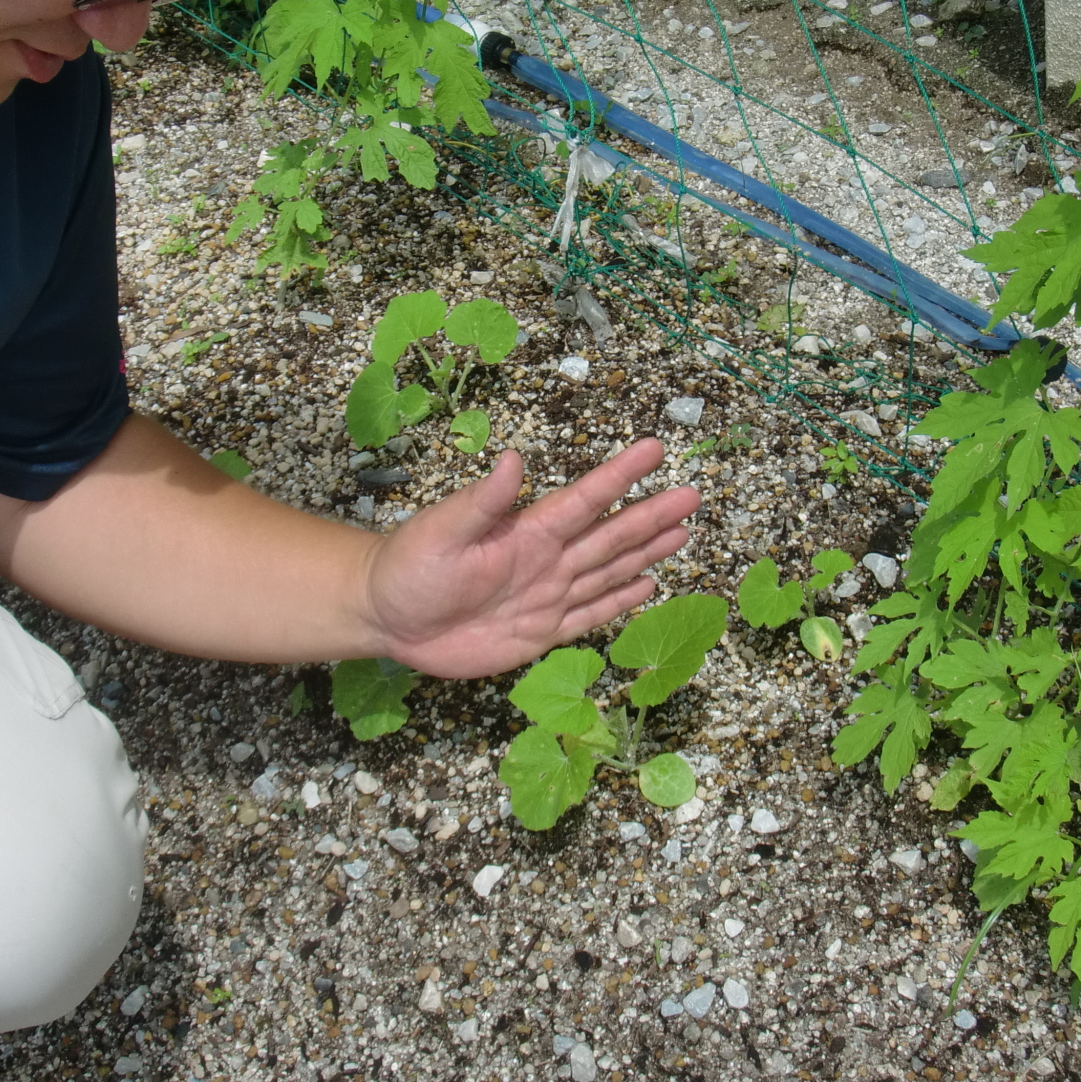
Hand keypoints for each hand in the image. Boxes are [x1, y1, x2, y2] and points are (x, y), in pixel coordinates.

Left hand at [363, 438, 698, 677]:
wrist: (388, 617)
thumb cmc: (409, 565)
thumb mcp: (441, 530)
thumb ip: (482, 501)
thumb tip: (512, 459)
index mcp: (527, 531)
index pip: (585, 499)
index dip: (620, 476)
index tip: (655, 449)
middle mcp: (546, 559)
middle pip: (610, 536)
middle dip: (651, 516)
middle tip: (692, 495)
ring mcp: (546, 595)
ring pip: (608, 572)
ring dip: (645, 553)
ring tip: (683, 534)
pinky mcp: (540, 631)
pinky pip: (588, 615)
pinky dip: (619, 602)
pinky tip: (646, 586)